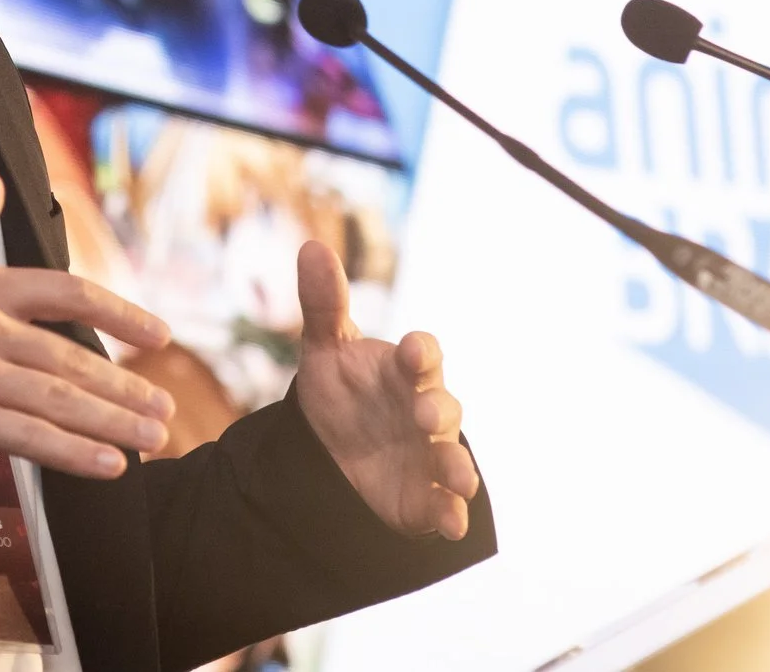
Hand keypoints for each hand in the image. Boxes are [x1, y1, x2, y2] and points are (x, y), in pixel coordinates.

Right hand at [0, 174, 175, 479]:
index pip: (68, 292)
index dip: (120, 312)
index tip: (156, 334)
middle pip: (74, 358)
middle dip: (126, 388)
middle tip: (163, 409)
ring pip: (63, 400)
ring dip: (115, 423)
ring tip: (152, 439)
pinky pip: (31, 438)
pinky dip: (75, 454)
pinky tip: (109, 466)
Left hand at [290, 240, 479, 538]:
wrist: (333, 447)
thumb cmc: (343, 388)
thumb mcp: (325, 347)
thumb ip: (324, 302)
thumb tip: (311, 245)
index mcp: (404, 369)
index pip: (422, 354)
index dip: (420, 352)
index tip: (412, 352)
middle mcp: (424, 409)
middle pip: (442, 407)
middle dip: (435, 410)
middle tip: (421, 415)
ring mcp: (427, 453)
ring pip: (451, 457)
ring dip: (457, 466)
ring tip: (458, 477)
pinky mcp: (423, 496)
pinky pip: (443, 505)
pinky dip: (451, 514)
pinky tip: (452, 523)